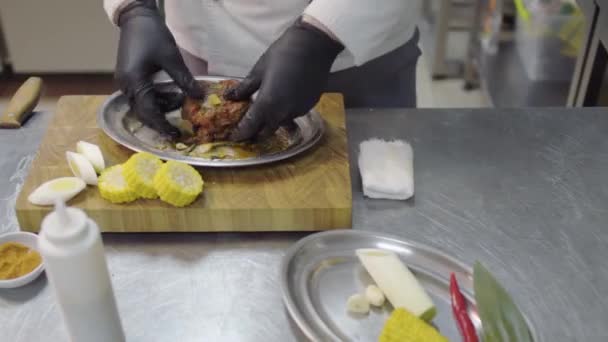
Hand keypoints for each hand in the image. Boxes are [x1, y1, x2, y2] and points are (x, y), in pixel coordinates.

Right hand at [115, 0, 203, 137]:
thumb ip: (184, 80)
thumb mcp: (172, 58)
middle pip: (143, 111)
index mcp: (134, 82)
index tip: (176, 135)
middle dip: (161, 119)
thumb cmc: (153, 35)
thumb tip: (200, 97)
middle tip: (179, 127)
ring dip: (161, 106)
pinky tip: (171, 94)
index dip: (162, 125)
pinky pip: (141, 95)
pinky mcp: (129, 77)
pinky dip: (156, 99)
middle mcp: (125, 85)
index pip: (149, 111)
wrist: (136, 18)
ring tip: (180, 100)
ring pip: (142, 104)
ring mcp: (125, 82)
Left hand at [225, 18, 343, 140]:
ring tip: (265, 113)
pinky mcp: (309, 107)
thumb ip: (245, 88)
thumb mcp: (259, 70)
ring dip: (271, 122)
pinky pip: (293, 115)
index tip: (233, 136)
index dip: (240, 134)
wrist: (314, 46)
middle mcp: (283, 113)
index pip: (250, 127)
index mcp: (267, 104)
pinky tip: (283, 101)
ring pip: (280, 124)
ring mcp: (298, 112)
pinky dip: (285, 113)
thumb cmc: (282, 54)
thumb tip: (229, 97)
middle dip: (255, 134)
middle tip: (247, 130)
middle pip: (266, 133)